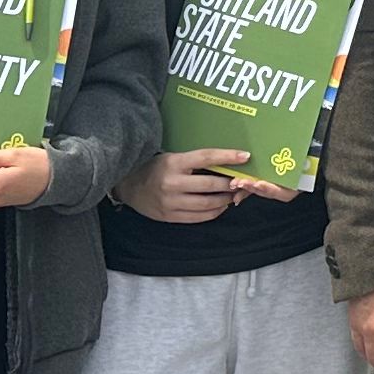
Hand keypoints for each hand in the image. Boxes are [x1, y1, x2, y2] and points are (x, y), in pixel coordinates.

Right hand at [116, 148, 259, 222]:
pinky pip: (198, 217)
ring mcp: (170, 202)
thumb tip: (225, 163)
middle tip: (242, 181)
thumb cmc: (154, 168)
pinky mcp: (169, 216)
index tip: (245, 156)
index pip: (206, 157)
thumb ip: (193, 162)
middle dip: (230, 183)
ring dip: (224, 200)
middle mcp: (172, 182)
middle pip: (210, 184)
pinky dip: (213, 212)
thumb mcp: (171, 158)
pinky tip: (220, 207)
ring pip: (207, 203)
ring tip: (232, 195)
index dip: (228, 157)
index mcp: (173, 162)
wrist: (128, 185)